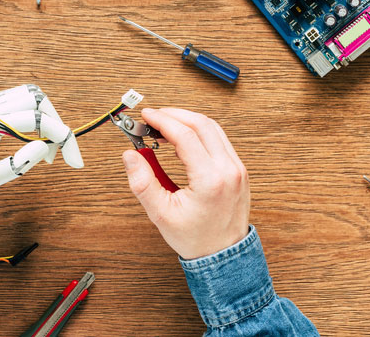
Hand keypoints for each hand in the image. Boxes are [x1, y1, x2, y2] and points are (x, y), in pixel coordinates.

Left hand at [0, 85, 83, 214]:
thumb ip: (16, 166)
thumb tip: (44, 146)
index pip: (34, 118)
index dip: (62, 137)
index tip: (75, 163)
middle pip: (33, 97)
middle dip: (55, 123)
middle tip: (61, 157)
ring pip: (24, 96)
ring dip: (43, 117)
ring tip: (47, 151)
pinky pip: (12, 104)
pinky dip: (30, 117)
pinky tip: (32, 142)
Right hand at [123, 108, 249, 259]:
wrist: (223, 255)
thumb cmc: (195, 238)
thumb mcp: (161, 214)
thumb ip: (143, 183)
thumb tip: (130, 155)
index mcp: (210, 180)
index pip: (185, 135)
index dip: (162, 120)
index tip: (146, 116)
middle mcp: (228, 169)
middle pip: (201, 124)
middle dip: (174, 115)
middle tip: (153, 118)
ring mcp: (237, 168)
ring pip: (213, 128)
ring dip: (188, 121)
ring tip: (164, 128)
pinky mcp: (239, 169)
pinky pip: (219, 139)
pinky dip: (200, 132)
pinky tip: (182, 141)